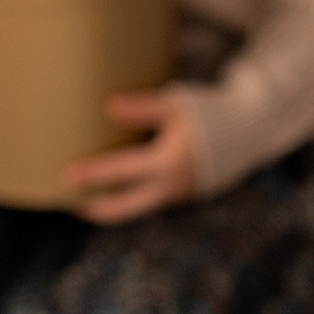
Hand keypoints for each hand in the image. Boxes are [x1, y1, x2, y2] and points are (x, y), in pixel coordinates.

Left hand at [64, 90, 198, 223]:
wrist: (248, 133)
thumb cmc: (208, 114)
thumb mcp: (176, 105)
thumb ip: (143, 108)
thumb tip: (109, 106)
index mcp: (167, 164)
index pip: (121, 172)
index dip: (92, 175)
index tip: (65, 177)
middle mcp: (170, 186)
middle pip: (125, 205)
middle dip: (96, 207)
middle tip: (66, 203)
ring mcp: (178, 194)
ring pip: (138, 206)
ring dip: (112, 206)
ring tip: (83, 202)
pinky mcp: (182, 194)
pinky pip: (150, 201)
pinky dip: (130, 199)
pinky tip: (114, 192)